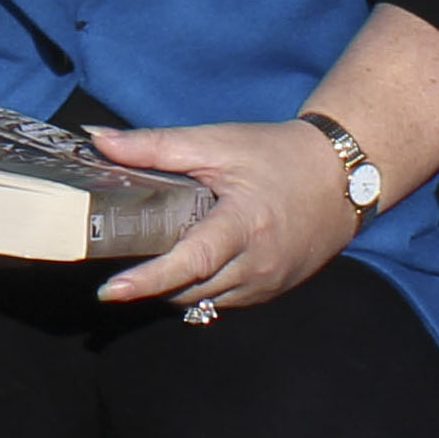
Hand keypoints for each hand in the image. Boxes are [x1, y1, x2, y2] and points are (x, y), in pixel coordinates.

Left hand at [88, 120, 367, 313]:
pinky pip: (223, 299)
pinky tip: (185, 263)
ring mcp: (267, 283)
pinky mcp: (272, 290)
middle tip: (117, 259)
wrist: (341, 177)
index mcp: (245, 224)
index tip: (110, 291)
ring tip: (148, 258)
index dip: (149, 279)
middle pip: (189, 287)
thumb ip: (154, 145)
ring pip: (203, 299)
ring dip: (173, 286)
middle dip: (150, 280)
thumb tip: (96, 138)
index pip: (192, 261)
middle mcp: (258, 264)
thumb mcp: (217, 143)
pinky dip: (198, 286)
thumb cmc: (277, 155)